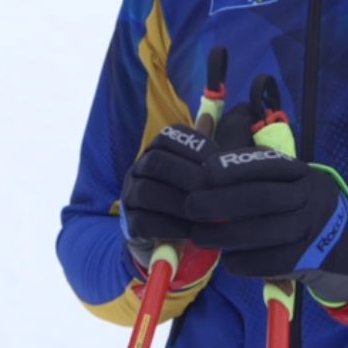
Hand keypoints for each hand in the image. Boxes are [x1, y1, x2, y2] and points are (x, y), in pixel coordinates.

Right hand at [117, 125, 220, 287]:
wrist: (166, 232)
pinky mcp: (130, 222)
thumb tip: (208, 115)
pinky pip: (143, 221)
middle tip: (211, 190)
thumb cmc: (189, 194)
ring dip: (178, 203)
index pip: (168, 136)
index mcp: (157, 149)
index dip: (194, 147)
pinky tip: (190, 231)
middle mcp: (139, 168)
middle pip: (154, 162)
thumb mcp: (199, 170)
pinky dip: (169, 226)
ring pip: (146, 191)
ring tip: (202, 213)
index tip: (217, 162)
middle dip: (185, 176)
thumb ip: (204, 149)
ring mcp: (131, 194)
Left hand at [183, 146, 347, 298]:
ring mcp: (310, 229)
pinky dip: (242, 260)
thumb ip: (259, 175)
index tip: (205, 171)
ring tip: (199, 235)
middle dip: (221, 201)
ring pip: (263, 231)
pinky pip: (268, 261)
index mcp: (303, 174)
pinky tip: (227, 258)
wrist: (342, 247)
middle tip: (191, 206)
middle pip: (263, 197)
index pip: (269, 165)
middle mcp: (310, 197)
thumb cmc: (299, 207)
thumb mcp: (291, 182)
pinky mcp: (305, 259)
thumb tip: (206, 172)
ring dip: (224, 235)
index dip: (236, 167)